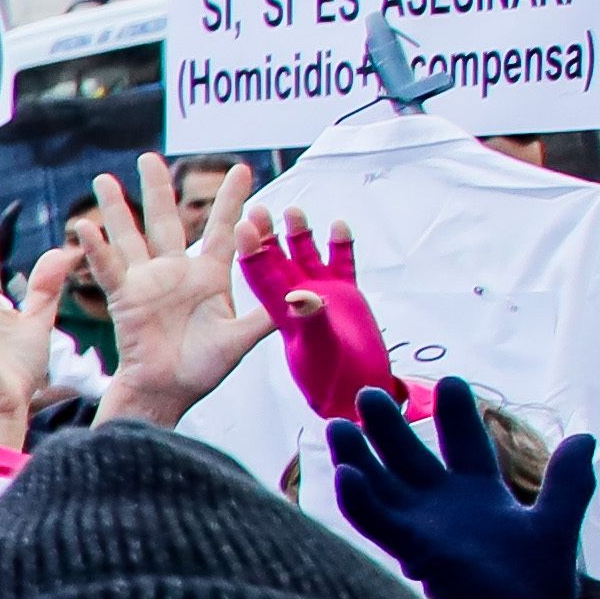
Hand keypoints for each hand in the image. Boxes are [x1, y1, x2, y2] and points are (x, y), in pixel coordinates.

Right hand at [76, 157, 264, 425]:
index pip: (223, 228)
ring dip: (116, 207)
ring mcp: (146, 282)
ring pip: (130, 235)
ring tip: (102, 179)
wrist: (169, 391)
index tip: (243, 168)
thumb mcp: (244, 337)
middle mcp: (174, 272)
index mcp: (208, 276)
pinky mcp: (125, 298)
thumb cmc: (203, 369)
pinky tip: (83, 227)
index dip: (233, 199)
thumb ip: (272, 314)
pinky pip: (109, 269)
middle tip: (149, 157)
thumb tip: (310, 298)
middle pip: (164, 220)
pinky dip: (96, 249)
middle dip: (157, 188)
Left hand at [237, 207, 398, 425]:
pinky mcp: (346, 295)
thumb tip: (299, 297)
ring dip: (300, 235)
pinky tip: (338, 226)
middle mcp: (295, 300)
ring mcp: (321, 295)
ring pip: (306, 257)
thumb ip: (309, 321)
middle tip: (259, 208)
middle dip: (268, 234)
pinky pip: (341, 265)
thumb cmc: (330, 379)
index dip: (252, 250)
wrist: (357, 390)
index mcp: (278, 312)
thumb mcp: (316, 348)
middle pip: (277, 259)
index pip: (259, 274)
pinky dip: (340, 246)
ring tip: (293, 212)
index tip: (242, 223)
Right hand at [331, 376, 595, 598]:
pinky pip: (376, 520)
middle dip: (390, 427)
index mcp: (482, 498)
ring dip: (358, 456)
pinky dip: (359, 498)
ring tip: (338, 425)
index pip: (466, 445)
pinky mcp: (409, 550)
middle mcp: (445, 510)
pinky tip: (345, 473)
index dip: (456, 415)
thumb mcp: (557, 527)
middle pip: (411, 458)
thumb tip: (587, 438)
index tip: (449, 381)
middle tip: (370, 393)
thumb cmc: (536, 591)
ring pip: (381, 484)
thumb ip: (570, 484)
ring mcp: (422, 529)